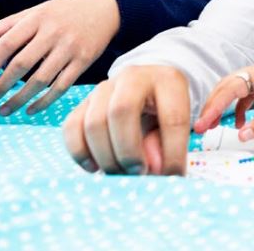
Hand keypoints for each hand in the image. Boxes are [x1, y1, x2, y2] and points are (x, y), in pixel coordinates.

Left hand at [0, 0, 119, 115]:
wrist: (107, 9)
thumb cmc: (67, 10)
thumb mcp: (39, 10)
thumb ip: (10, 23)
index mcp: (38, 18)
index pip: (7, 44)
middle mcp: (53, 33)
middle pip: (21, 65)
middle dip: (1, 87)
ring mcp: (70, 48)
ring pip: (40, 80)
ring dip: (19, 99)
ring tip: (4, 110)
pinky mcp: (84, 61)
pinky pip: (61, 86)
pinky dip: (45, 101)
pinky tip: (31, 109)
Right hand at [62, 66, 189, 174]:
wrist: (147, 86)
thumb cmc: (167, 108)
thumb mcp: (182, 122)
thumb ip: (171, 145)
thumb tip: (154, 168)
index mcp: (168, 80)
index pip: (172, 118)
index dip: (172, 153)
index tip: (172, 175)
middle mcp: (133, 78)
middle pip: (121, 112)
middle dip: (129, 152)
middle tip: (139, 173)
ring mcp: (104, 88)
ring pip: (93, 123)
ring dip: (106, 158)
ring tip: (121, 173)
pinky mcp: (83, 101)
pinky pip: (71, 127)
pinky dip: (80, 153)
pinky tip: (95, 168)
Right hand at [194, 58, 253, 140]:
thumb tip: (241, 135)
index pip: (233, 85)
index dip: (214, 104)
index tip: (202, 122)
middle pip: (230, 85)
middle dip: (213, 104)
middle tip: (200, 127)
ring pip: (238, 90)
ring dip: (223, 106)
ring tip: (212, 126)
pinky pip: (250, 96)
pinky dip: (240, 108)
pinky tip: (240, 124)